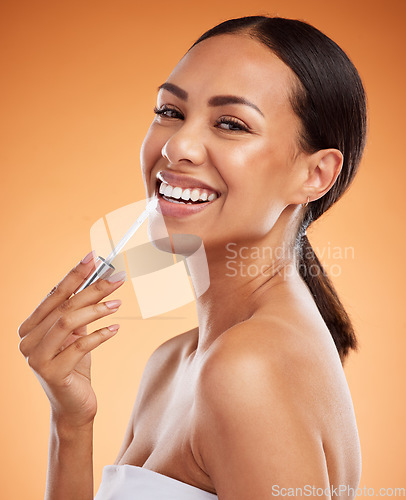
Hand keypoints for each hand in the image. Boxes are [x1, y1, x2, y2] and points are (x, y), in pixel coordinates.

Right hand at [18, 252, 125, 427]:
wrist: (73, 406)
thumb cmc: (75, 366)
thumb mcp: (75, 334)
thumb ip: (79, 311)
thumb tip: (100, 278)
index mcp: (30, 326)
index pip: (54, 294)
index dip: (75, 274)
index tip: (94, 257)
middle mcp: (27, 340)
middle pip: (64, 306)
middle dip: (93, 288)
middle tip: (117, 277)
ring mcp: (36, 357)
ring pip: (68, 322)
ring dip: (96, 309)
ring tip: (118, 303)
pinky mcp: (51, 372)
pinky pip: (79, 346)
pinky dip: (100, 335)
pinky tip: (116, 328)